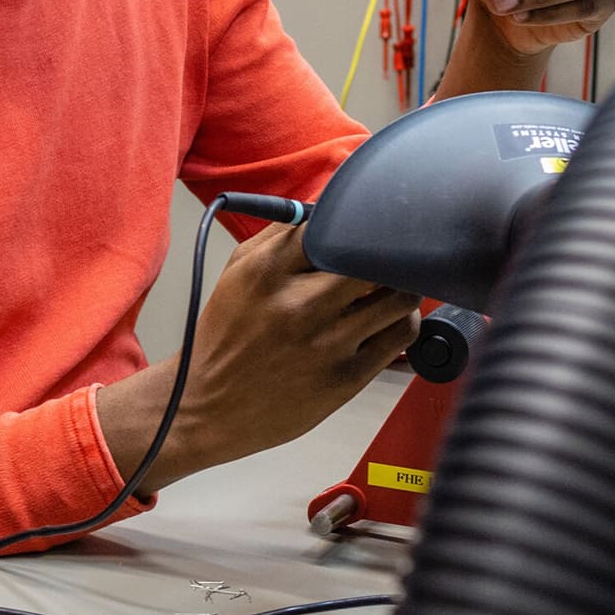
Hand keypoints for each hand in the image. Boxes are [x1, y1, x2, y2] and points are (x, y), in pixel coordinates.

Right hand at [104, 222, 419, 482]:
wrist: (210, 407)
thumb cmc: (227, 336)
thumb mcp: (237, 274)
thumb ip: (280, 235)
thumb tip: (327, 207)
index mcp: (267, 272)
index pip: (333, 224)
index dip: (357, 221)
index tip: (364, 224)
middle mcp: (299, 306)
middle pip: (374, 258)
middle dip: (384, 252)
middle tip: (385, 254)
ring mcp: (327, 344)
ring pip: (399, 296)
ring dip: (402, 285)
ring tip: (390, 286)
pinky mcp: (348, 377)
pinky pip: (401, 334)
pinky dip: (404, 318)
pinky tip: (390, 317)